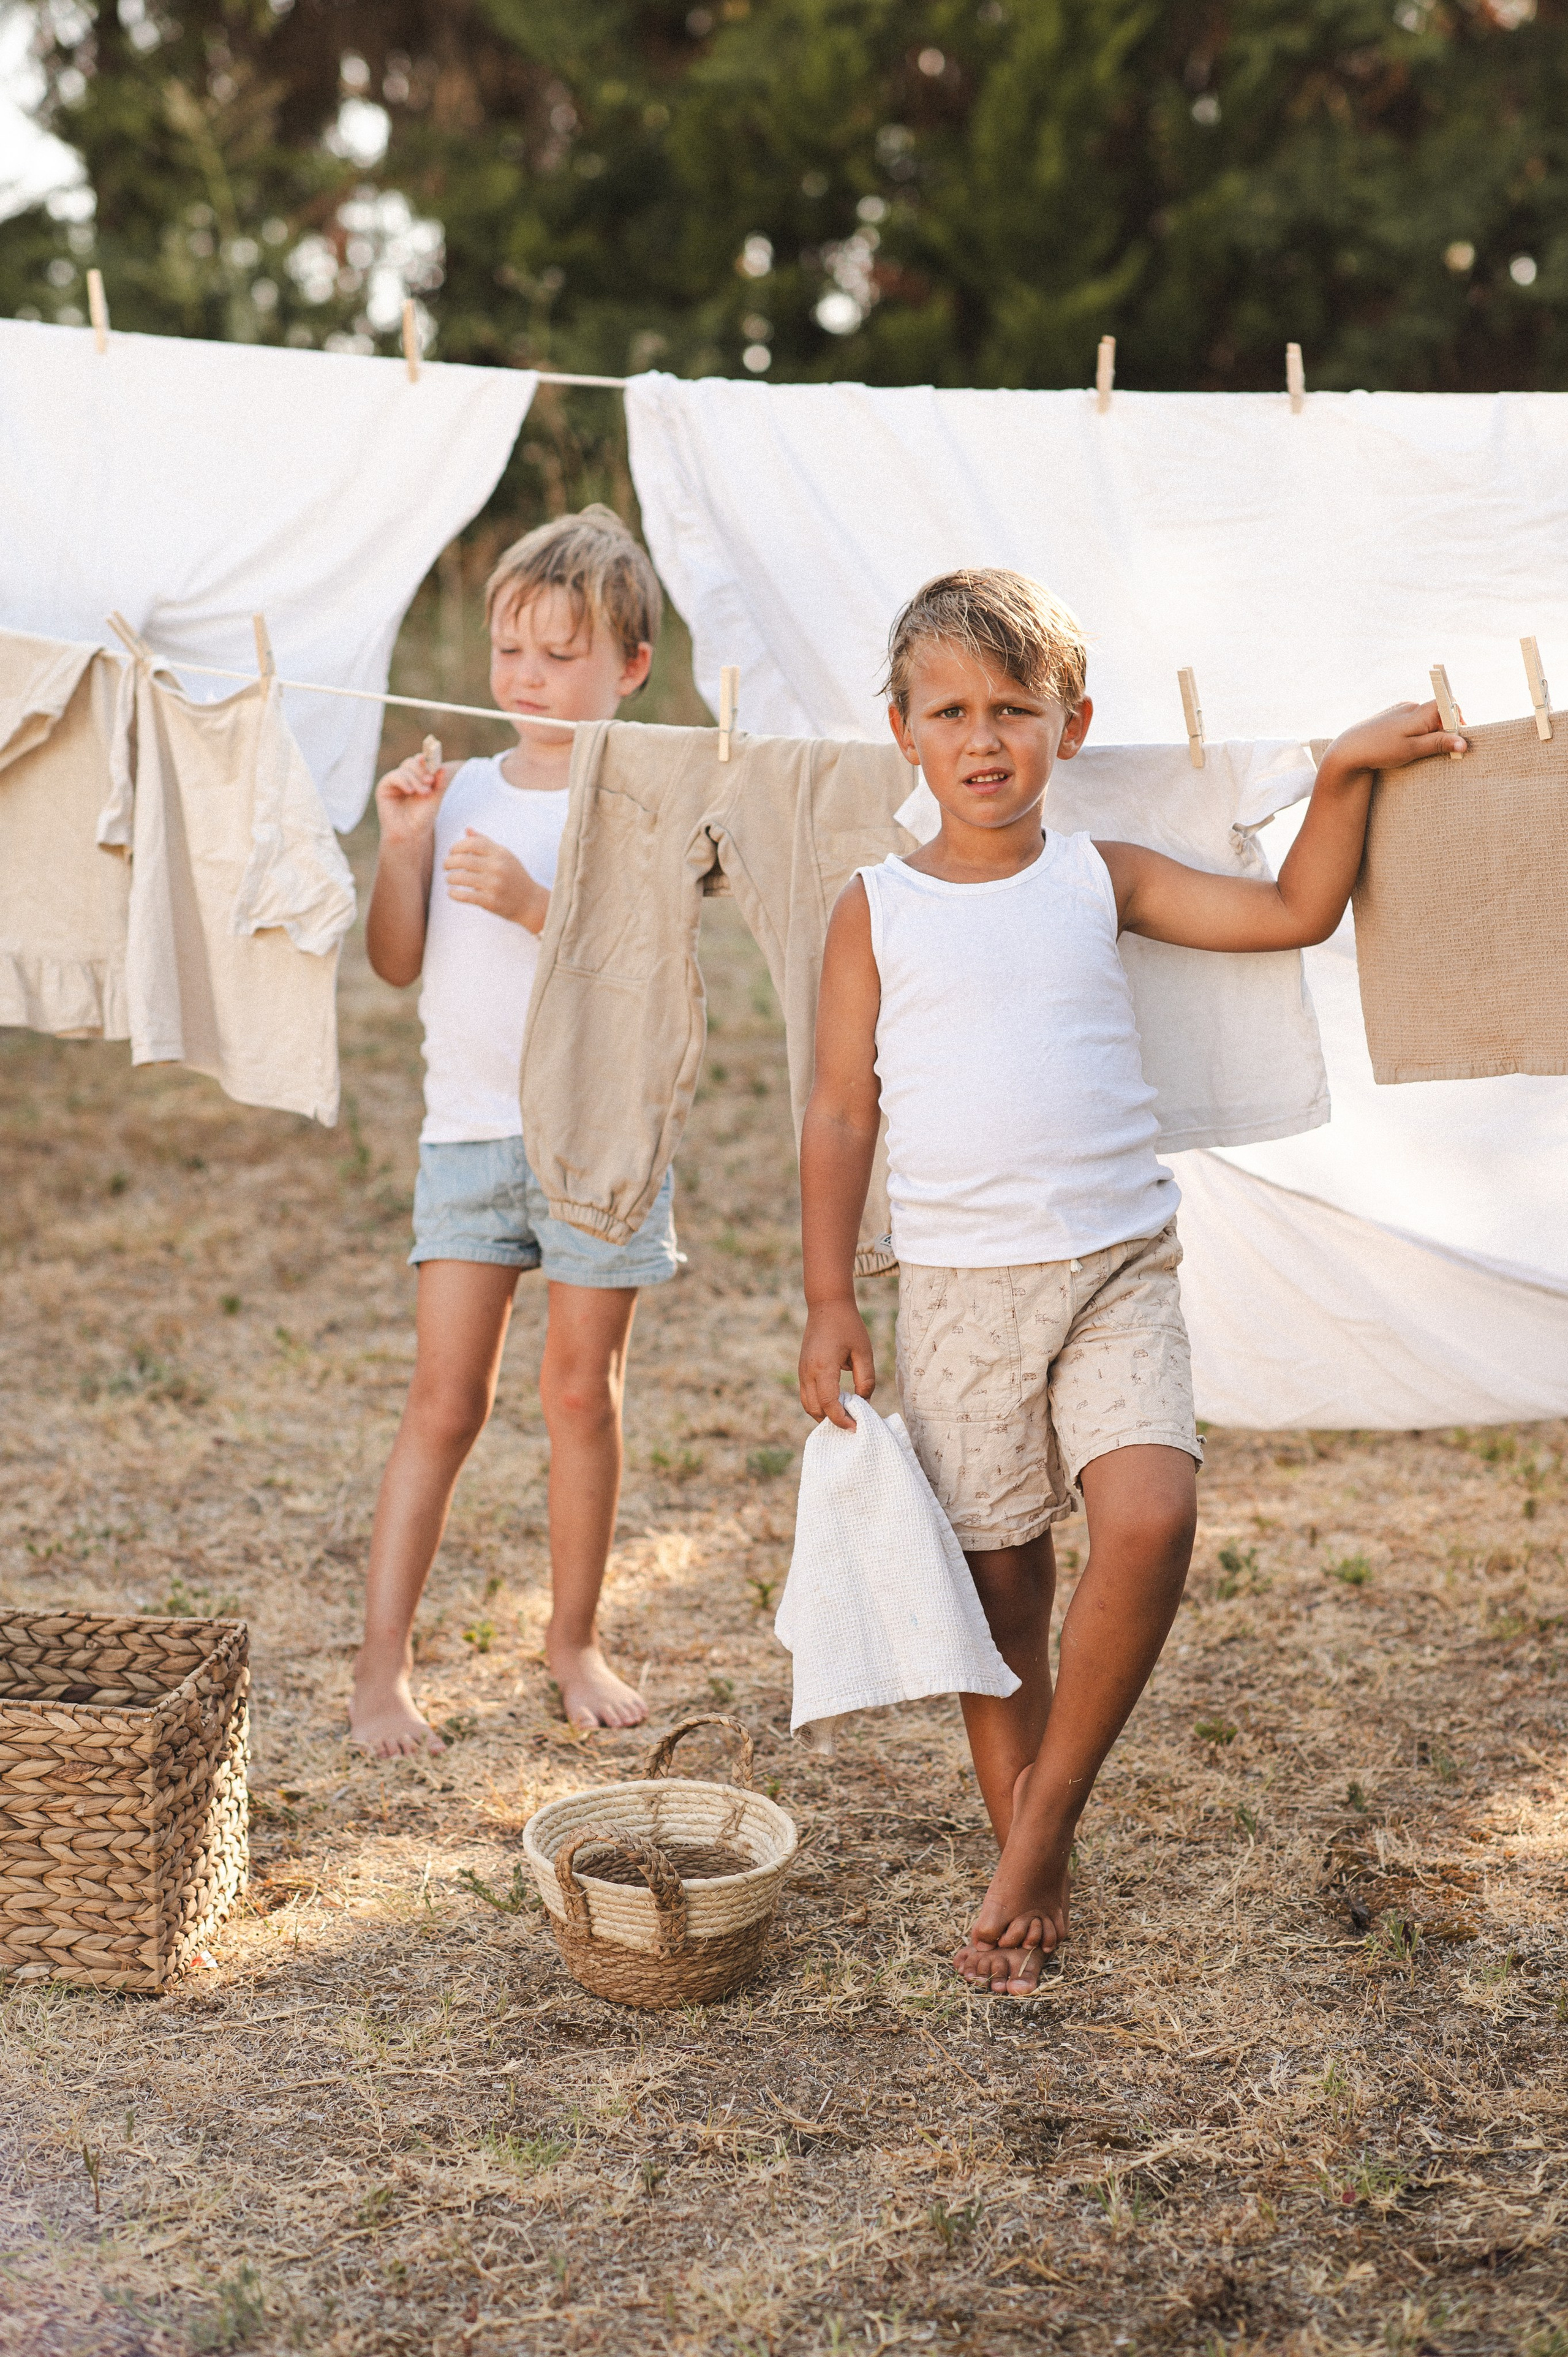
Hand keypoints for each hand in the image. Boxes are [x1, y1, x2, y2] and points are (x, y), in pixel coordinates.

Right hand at [373, 747, 451, 849]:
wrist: (410, 831)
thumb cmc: (423, 815)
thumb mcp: (435, 797)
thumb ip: (439, 783)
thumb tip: (443, 768)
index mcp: (418, 777)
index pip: (421, 762)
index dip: (427, 760)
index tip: (433, 763)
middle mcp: (406, 776)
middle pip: (412, 762)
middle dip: (422, 771)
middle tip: (430, 782)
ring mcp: (395, 781)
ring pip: (405, 768)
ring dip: (415, 779)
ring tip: (423, 792)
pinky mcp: (384, 786)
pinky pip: (394, 776)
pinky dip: (403, 781)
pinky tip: (409, 791)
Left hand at [444, 829, 548, 931]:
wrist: (530, 902)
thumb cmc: (513, 876)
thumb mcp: (504, 856)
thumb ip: (485, 843)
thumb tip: (467, 830)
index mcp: (500, 854)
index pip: (472, 843)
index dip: (457, 846)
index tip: (452, 852)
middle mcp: (498, 868)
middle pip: (464, 860)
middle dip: (449, 862)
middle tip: (446, 866)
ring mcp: (494, 885)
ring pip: (461, 878)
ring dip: (450, 878)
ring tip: (449, 879)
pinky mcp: (490, 901)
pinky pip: (465, 896)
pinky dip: (454, 894)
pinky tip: (451, 892)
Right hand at [798, 1299, 874, 1428]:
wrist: (826, 1305)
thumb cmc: (848, 1326)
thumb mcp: (863, 1352)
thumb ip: (866, 1379)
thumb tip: (863, 1401)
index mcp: (823, 1367)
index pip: (829, 1404)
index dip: (842, 1419)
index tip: (856, 1427)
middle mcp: (808, 1372)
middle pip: (815, 1409)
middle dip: (832, 1421)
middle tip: (852, 1424)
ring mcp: (802, 1371)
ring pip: (807, 1404)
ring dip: (823, 1414)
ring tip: (843, 1417)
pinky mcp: (802, 1369)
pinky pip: (807, 1394)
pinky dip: (818, 1404)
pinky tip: (835, 1404)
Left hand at [1321, 699, 1466, 783]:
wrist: (1349, 749)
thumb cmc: (1381, 749)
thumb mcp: (1412, 749)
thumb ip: (1438, 743)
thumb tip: (1463, 742)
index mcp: (1420, 711)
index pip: (1449, 706)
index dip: (1458, 721)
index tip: (1458, 739)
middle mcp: (1412, 706)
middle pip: (1439, 713)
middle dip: (1444, 730)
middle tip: (1441, 750)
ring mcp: (1401, 710)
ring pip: (1426, 718)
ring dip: (1430, 732)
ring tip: (1420, 750)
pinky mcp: (1392, 717)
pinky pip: (1412, 721)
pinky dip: (1417, 732)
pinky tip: (1406, 745)